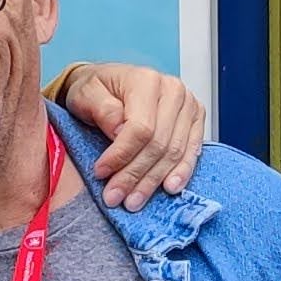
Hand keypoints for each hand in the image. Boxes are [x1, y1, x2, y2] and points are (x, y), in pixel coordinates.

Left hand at [57, 61, 207, 211]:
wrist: (108, 84)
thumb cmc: (96, 89)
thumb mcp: (85, 93)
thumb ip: (101, 109)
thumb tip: (119, 130)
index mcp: (146, 80)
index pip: (140, 128)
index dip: (121, 155)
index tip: (101, 173)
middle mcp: (173, 90)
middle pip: (158, 144)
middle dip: (135, 175)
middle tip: (115, 197)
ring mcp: (188, 105)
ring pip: (174, 152)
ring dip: (153, 180)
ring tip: (134, 201)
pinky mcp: (195, 119)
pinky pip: (192, 151)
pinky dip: (181, 172)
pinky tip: (169, 187)